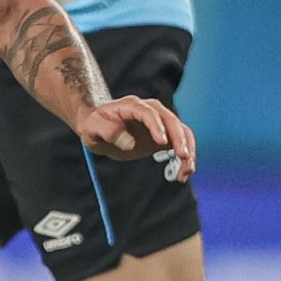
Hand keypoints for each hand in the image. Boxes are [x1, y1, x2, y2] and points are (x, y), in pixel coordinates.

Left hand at [76, 95, 196, 176]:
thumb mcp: (93, 128)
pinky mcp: (164, 135)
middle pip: (171, 120)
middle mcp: (150, 110)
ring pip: (181, 131)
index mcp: (132, 106)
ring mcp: (159, 122)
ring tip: (186, 172)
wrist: (100, 127)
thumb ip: (108, 131)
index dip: (156, 126)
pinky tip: (183, 174)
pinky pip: (180, 143)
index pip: (148, 112)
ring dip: (187, 149)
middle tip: (183, 158)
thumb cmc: (95, 125)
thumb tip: (130, 143)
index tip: (162, 142)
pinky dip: (185, 157)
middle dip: (179, 138)